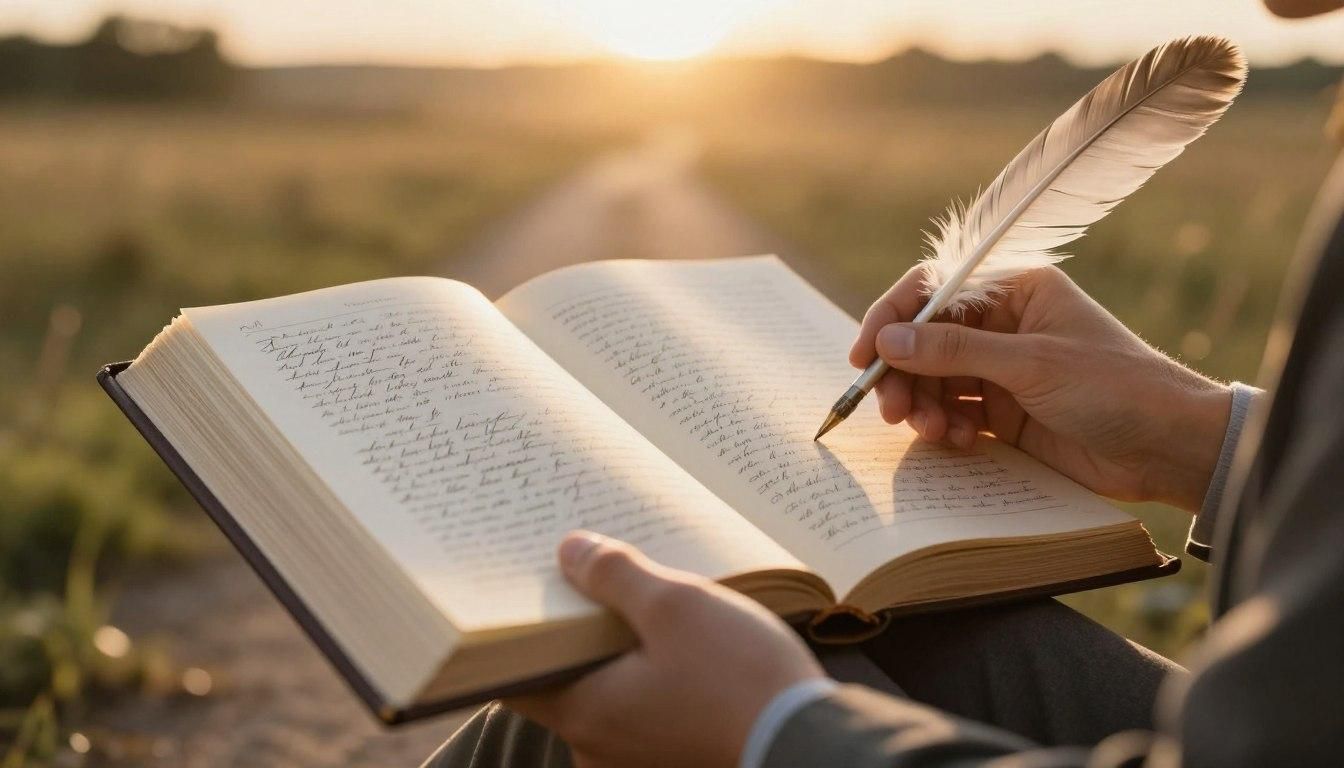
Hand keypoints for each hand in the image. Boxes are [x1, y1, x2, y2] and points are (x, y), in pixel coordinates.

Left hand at [506, 532, 822, 767]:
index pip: (515, 673)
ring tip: (636, 586)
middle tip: (584, 567)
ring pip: (606, 684)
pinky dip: (646, 665)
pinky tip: (674, 627)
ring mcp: (639, 752)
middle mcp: (600, 744)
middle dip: (573, 622)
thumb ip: (614, 575)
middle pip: (563, 673)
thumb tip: (569, 551)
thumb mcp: (674, 606)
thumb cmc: (740, 679)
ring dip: (615, 641)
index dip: (512, 626)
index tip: (519, 584)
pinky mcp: (675, 748)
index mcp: (585, 714)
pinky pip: (642, 700)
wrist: (813, 740)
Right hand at [850, 265, 1230, 511]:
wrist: (1168, 448)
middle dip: (903, 373)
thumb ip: (956, 352)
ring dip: (921, 404)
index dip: (893, 318)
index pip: (933, 290)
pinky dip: (944, 426)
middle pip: (925, 340)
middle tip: (890, 409)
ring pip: (934, 380)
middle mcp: (1003, 326)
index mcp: (1015, 291)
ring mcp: (1003, 370)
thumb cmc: (1115, 387)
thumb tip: (889, 341)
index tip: (865, 354)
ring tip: (927, 430)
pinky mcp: (1005, 413)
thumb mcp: (1032, 364)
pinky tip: (955, 441)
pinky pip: (954, 412)